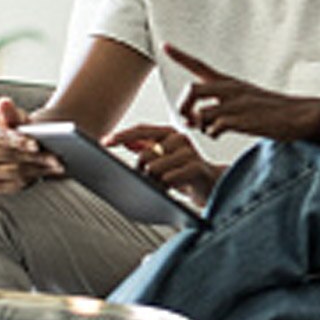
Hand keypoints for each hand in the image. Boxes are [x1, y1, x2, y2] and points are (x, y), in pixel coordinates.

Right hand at [0, 97, 64, 193]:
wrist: (22, 147)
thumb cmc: (20, 129)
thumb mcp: (18, 118)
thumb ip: (11, 112)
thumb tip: (4, 102)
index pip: (0, 137)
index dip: (18, 141)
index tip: (36, 144)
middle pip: (12, 156)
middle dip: (36, 156)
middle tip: (56, 157)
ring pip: (17, 172)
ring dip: (40, 168)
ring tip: (59, 165)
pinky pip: (18, 184)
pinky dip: (36, 178)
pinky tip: (50, 172)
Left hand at [104, 123, 224, 204]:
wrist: (215, 187)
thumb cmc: (188, 173)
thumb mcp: (165, 158)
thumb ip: (147, 148)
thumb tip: (126, 142)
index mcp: (171, 133)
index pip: (142, 130)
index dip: (122, 135)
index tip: (105, 142)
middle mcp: (180, 139)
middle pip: (145, 155)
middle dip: (141, 172)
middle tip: (148, 181)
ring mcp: (190, 152)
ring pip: (154, 168)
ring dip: (152, 182)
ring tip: (162, 187)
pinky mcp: (197, 168)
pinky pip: (169, 178)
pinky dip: (165, 187)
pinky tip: (171, 189)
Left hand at [166, 43, 319, 143]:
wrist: (300, 115)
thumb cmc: (274, 111)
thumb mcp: (248, 99)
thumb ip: (223, 105)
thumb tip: (200, 120)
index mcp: (230, 82)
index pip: (200, 65)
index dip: (181, 55)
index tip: (165, 45)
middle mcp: (231, 89)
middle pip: (191, 89)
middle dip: (183, 106)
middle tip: (188, 120)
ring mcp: (236, 103)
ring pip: (200, 111)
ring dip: (198, 125)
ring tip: (208, 130)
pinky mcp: (242, 118)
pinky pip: (214, 126)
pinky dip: (212, 133)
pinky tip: (220, 134)